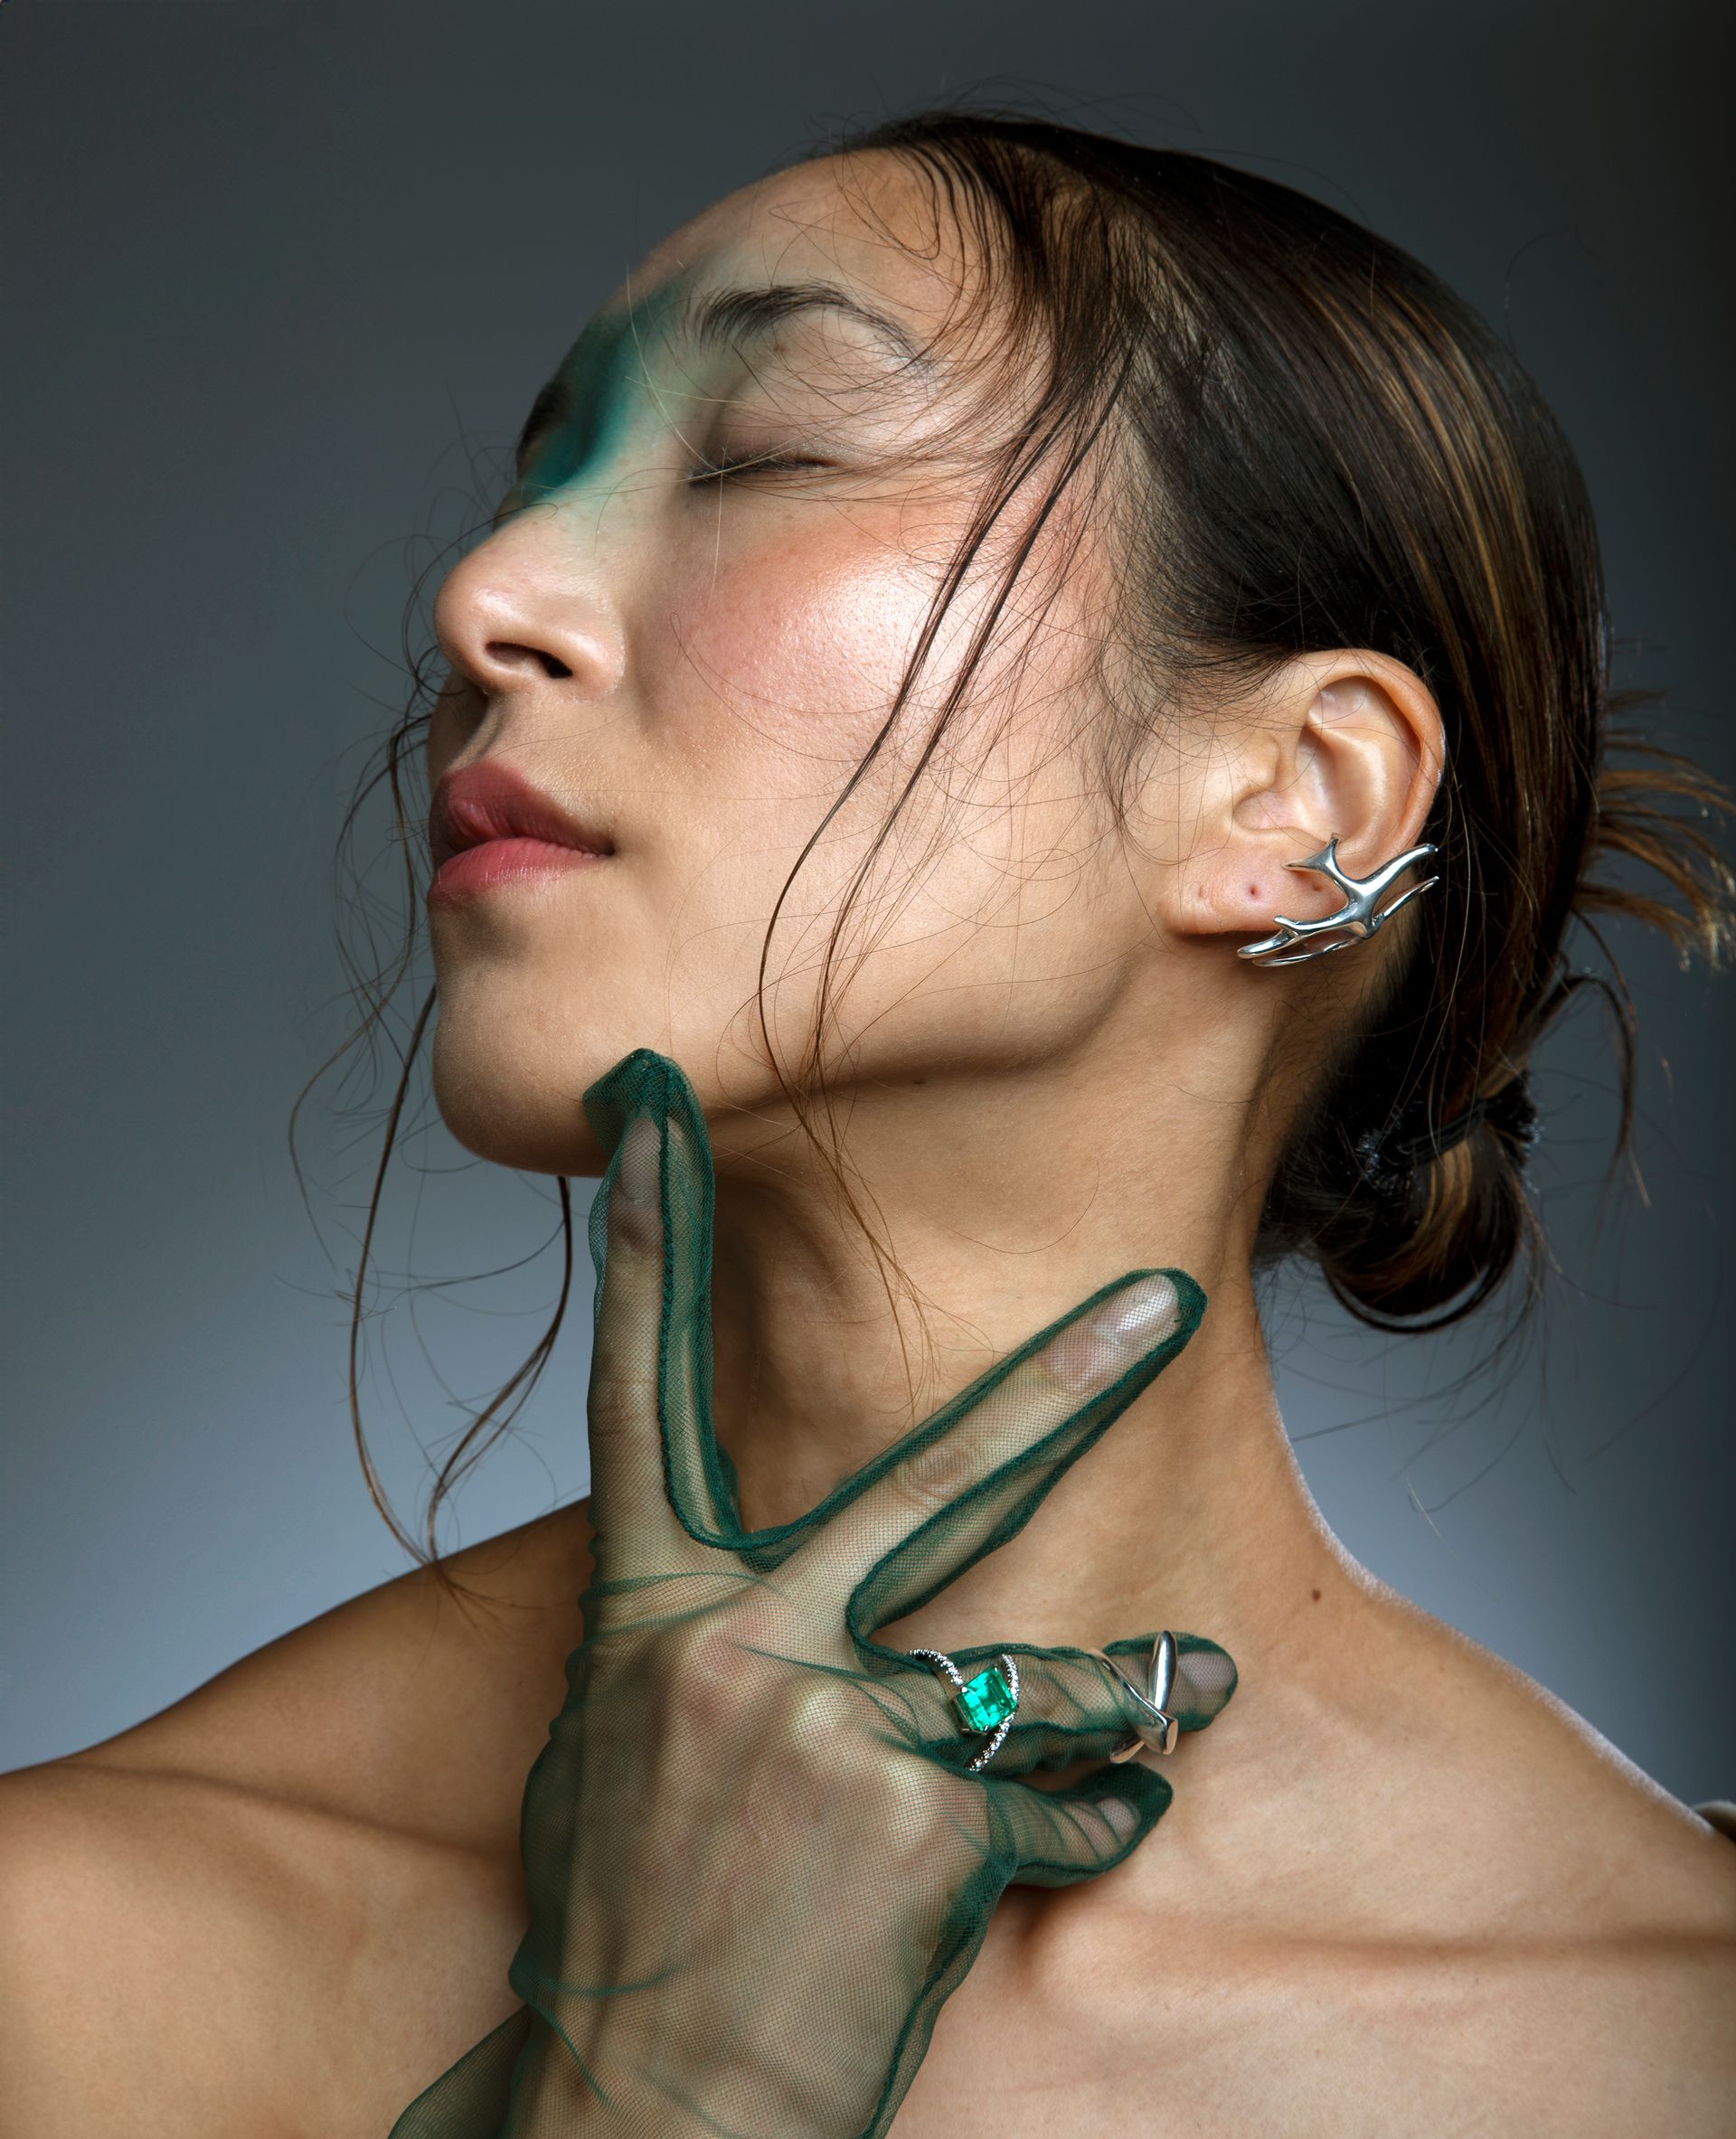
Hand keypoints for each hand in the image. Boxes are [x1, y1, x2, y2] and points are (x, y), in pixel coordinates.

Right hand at [391, 1049, 1235, 2138]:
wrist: (635, 2110)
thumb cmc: (626, 1919)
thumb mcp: (623, 1746)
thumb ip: (702, 1639)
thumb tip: (773, 1586)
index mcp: (648, 1609)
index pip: (638, 1383)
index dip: (647, 1230)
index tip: (651, 1098)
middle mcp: (741, 1645)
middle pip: (929, 1477)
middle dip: (1065, 1385)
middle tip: (1167, 1304)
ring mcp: (835, 1734)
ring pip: (1041, 1668)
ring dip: (1137, 1679)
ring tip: (1195, 1676)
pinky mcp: (924, 1835)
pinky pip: (1058, 1802)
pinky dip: (1085, 1821)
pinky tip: (1092, 1836)